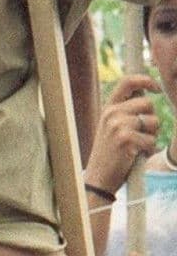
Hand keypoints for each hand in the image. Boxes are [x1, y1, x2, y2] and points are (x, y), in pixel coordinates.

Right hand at [83, 73, 159, 192]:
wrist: (99, 175)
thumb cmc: (111, 152)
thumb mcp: (112, 126)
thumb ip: (126, 111)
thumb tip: (147, 95)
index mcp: (108, 107)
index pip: (127, 82)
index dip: (146, 80)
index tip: (157, 88)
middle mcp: (112, 112)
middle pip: (148, 103)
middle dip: (152, 119)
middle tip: (142, 133)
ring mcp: (118, 125)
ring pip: (153, 122)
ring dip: (151, 136)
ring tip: (137, 146)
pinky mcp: (127, 139)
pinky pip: (152, 140)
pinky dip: (148, 150)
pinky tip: (135, 155)